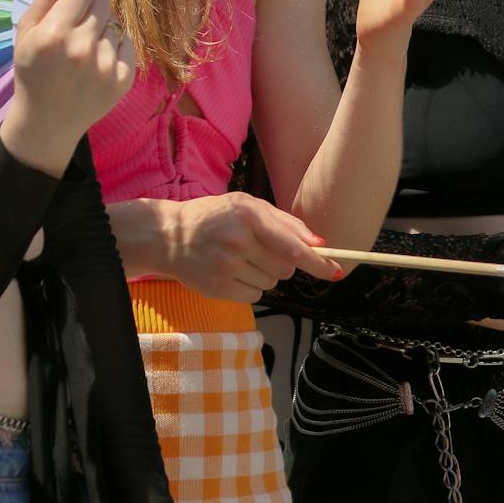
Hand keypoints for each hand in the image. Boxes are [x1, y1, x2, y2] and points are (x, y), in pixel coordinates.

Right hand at [2, 0, 135, 173]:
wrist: (46, 121)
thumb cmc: (32, 70)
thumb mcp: (27, 30)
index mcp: (53, 34)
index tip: (71, 4)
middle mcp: (82, 48)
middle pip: (103, 2)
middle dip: (91, 8)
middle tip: (76, 28)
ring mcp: (105, 65)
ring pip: (115, 23)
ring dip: (102, 29)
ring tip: (84, 49)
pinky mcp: (123, 79)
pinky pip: (127, 43)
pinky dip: (115, 47)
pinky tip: (97, 61)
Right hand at [163, 193, 342, 301]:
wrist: (168, 236)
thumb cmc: (214, 217)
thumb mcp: (247, 206)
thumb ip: (285, 222)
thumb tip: (319, 243)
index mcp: (248, 216)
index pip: (292, 246)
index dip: (317, 262)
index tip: (335, 272)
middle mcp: (237, 242)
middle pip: (286, 268)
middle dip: (283, 262)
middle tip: (259, 250)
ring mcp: (225, 267)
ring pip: (272, 283)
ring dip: (265, 274)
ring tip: (240, 259)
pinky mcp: (216, 289)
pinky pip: (255, 296)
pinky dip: (250, 287)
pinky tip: (232, 272)